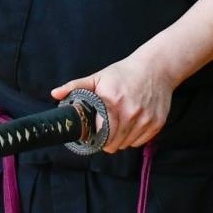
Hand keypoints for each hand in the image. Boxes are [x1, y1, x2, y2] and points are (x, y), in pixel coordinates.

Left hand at [52, 55, 175, 152]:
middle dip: (107, 141)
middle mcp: (130, 113)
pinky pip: (141, 142)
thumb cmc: (125, 73)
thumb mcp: (99, 77)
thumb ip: (76, 86)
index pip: (102, 136)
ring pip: (127, 144)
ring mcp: (145, 119)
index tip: (95, 134)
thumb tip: (55, 94)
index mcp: (112, 102)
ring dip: (121, 140)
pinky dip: (134, 137)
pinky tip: (132, 125)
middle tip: (106, 130)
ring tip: (119, 126)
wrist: (157, 67)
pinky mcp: (157, 123)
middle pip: (114, 144)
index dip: (96, 139)